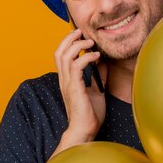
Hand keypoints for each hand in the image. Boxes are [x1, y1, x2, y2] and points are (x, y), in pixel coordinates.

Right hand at [54, 29, 107, 144]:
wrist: (85, 130)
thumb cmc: (89, 114)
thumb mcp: (97, 91)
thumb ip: (98, 77)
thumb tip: (103, 64)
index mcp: (67, 80)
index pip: (61, 56)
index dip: (68, 43)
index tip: (81, 36)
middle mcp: (64, 80)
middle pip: (59, 52)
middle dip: (69, 38)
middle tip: (82, 32)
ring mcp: (68, 83)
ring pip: (65, 56)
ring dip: (78, 45)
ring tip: (91, 42)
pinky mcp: (75, 88)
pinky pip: (77, 66)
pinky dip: (86, 57)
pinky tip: (96, 57)